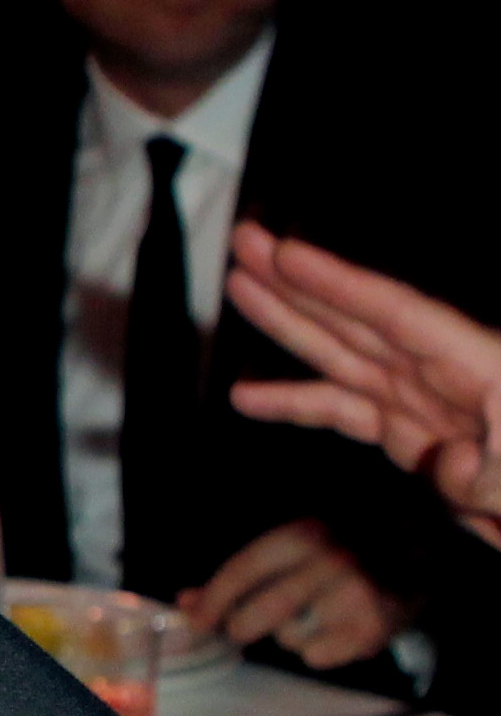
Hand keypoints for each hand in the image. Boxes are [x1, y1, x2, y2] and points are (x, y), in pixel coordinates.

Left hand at [179, 518, 411, 669]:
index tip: (195, 624)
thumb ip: (241, 573)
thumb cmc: (344, 542)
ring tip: (315, 615)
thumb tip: (184, 603)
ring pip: (287, 639)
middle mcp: (327, 562)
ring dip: (290, 635)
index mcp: (301, 535)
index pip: (239, 573)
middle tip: (245, 626)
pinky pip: (318, 658)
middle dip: (241, 627)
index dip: (211, 603)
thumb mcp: (295, 542)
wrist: (424, 541)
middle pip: (256, 615)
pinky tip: (339, 629)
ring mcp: (353, 595)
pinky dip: (321, 650)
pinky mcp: (373, 627)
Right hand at [225, 223, 500, 550]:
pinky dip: (297, 403)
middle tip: (245, 243)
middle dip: (300, 284)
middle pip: (362, 320)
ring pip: (345, 356)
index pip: (398, 316)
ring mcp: (427, 405)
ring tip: (240, 288)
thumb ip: (493, 472)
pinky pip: (346, 413)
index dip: (340, 285)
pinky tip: (247, 397)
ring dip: (290, 324)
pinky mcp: (414, 437)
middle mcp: (448, 376)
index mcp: (483, 368)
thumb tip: (446, 463)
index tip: (287, 255)